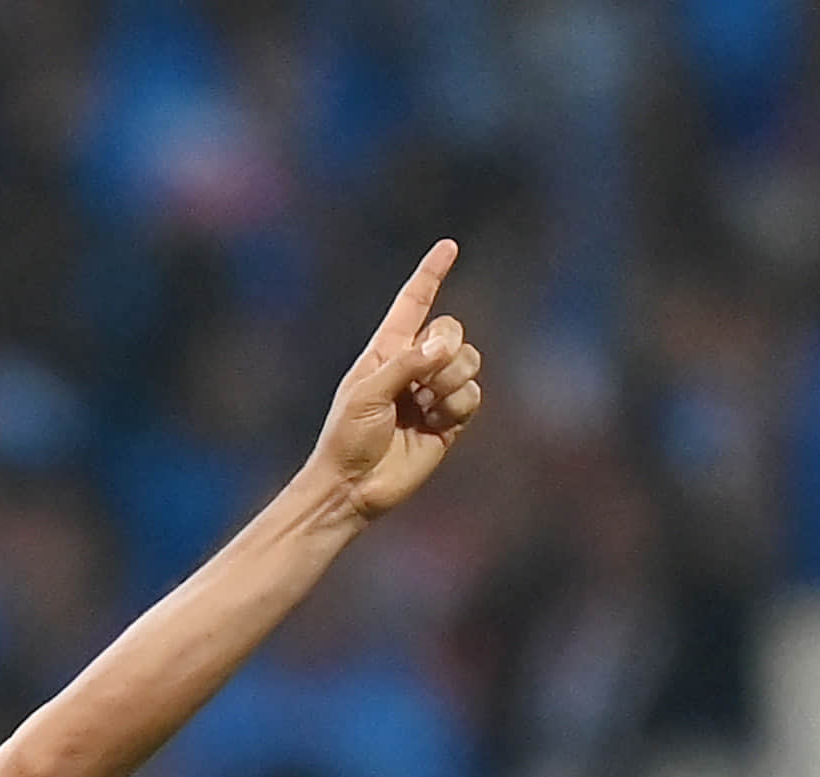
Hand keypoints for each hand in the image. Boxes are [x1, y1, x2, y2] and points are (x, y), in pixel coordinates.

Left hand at [308, 239, 484, 523]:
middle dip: (445, 346)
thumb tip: (446, 346)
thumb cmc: (346, 437)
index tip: (449, 246)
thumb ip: (407, 365)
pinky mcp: (449, 421)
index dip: (431, 274)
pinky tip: (435, 423)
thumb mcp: (367, 393)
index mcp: (386, 351)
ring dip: (451, 380)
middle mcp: (413, 366)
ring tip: (424, 406)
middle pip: (452, 330)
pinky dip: (457, 406)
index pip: (414, 303)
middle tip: (423, 377)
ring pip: (468, 361)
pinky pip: (473, 395)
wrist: (353, 486)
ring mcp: (433, 393)